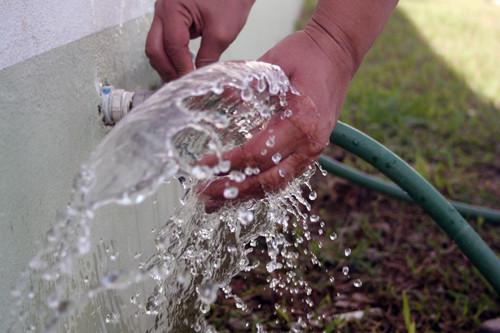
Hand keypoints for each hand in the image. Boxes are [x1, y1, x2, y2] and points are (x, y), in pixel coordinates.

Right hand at [145, 0, 254, 81]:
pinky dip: (171, 56)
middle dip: (167, 70)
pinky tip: (184, 66)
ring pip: (156, 46)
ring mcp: (163, 13)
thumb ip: (208, 57)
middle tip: (182, 86)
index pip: (172, 47)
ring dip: (167, 65)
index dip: (181, 69)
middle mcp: (162, 10)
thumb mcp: (222, 32)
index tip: (191, 84)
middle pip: (154, 49)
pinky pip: (163, 41)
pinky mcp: (169, 18)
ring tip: (183, 79)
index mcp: (172, 9)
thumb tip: (198, 78)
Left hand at [200, 23, 357, 210]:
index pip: (257, 154)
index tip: (202, 166)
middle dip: (234, 191)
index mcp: (300, 121)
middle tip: (204, 195)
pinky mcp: (312, 150)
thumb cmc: (306, 54)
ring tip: (218, 202)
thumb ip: (244, 82)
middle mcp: (310, 142)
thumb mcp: (273, 62)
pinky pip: (287, 177)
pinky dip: (262, 188)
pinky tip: (243, 191)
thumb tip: (213, 96)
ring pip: (278, 185)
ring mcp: (314, 149)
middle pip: (268, 180)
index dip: (227, 163)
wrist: (338, 52)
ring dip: (246, 196)